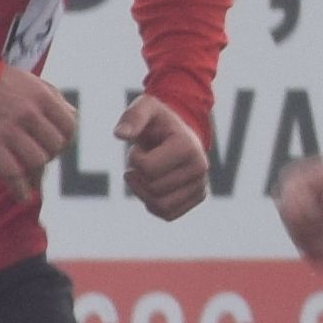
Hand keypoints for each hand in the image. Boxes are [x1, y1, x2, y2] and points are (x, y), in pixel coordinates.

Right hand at [0, 61, 80, 201]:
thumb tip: (73, 117)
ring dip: (36, 171)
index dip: (67, 140)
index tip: (57, 145)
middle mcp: (28, 112)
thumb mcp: (29, 81)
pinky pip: (13, 174)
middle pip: (55, 147)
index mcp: (41, 96)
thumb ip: (52, 97)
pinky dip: (20, 189)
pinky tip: (23, 196)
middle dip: (51, 155)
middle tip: (39, 156)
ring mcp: (9, 130)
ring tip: (30, 174)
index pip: (70, 127)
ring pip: (38, 161)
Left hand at [115, 89, 208, 221]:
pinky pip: (168, 214)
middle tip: (146, 158)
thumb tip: (120, 135)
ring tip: (147, 174)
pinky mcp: (198, 197)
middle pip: (153, 189)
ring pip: (160, 206)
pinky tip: (152, 187)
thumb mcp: (145, 108)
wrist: (177, 132)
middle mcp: (200, 168)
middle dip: (139, 174)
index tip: (140, 147)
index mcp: (188, 146)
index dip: (134, 159)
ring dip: (143, 191)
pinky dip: (153, 204)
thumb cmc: (158, 120)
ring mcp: (201, 184)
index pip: (148, 169)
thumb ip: (132, 117)